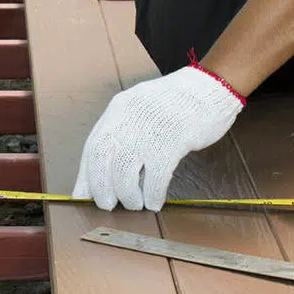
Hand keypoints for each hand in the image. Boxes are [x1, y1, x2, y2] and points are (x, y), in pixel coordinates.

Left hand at [72, 62, 244, 210]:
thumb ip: (122, 135)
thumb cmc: (175, 106)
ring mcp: (151, 127)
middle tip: (108, 205)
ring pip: (125, 171)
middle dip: (102, 188)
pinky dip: (152, 194)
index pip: (93, 146)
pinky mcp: (174, 138)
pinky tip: (154, 202)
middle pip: (103, 159)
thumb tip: (103, 173)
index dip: (86, 175)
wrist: (209, 87)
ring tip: (134, 204)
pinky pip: (156, 175)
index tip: (84, 195)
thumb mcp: (141, 112)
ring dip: (127, 195)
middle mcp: (130, 117)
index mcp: (119, 109)